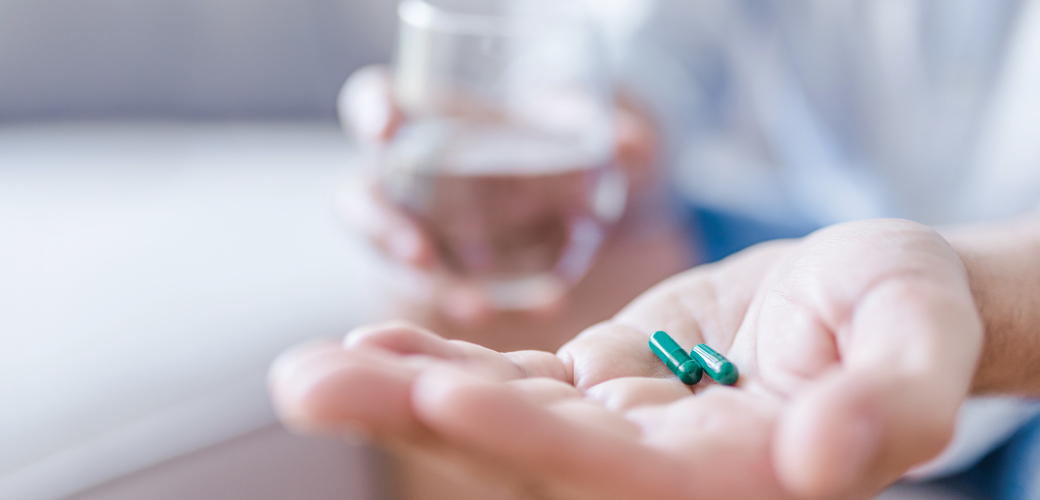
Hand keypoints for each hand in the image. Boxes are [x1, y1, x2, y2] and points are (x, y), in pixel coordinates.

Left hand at [270, 219, 981, 498]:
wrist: (877, 299)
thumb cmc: (908, 312)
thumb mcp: (923, 340)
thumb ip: (892, 402)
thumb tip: (826, 463)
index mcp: (738, 478)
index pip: (619, 474)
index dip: (527, 440)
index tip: (439, 401)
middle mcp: (663, 470)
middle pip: (527, 457)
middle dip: (420, 417)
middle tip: (309, 387)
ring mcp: (622, 430)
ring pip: (502, 416)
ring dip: (404, 391)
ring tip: (310, 371)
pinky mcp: (599, 389)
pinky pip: (513, 382)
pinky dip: (445, 362)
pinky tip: (373, 344)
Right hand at [334, 66, 685, 346]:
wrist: (570, 192)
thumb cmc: (550, 139)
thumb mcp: (576, 125)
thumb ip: (598, 127)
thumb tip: (633, 144)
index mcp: (422, 119)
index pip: (373, 102)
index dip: (372, 112)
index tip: (385, 128)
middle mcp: (405, 178)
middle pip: (364, 198)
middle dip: (385, 229)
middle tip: (421, 255)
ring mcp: (418, 230)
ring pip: (397, 260)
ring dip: (433, 285)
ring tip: (478, 308)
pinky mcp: (445, 275)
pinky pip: (450, 293)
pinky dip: (490, 304)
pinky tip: (543, 310)